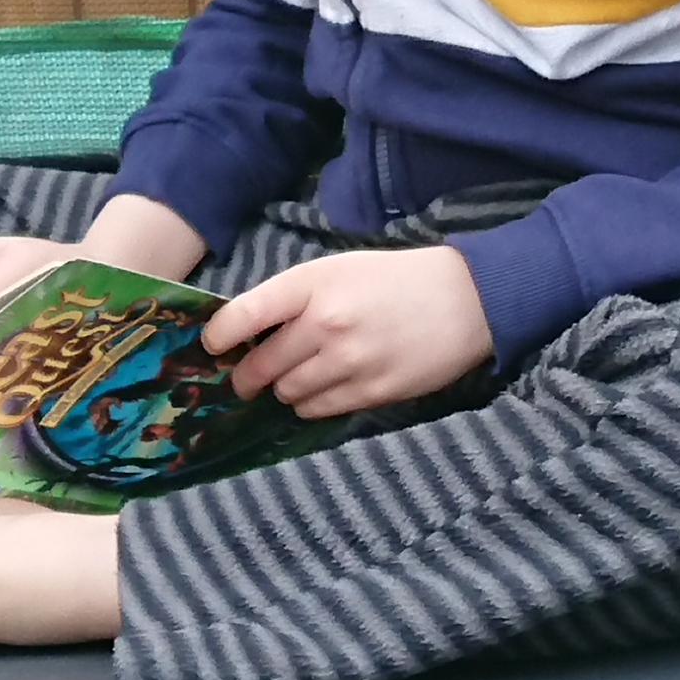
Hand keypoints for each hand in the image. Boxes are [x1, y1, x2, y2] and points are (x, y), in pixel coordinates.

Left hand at [203, 246, 493, 418]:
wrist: (466, 298)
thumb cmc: (395, 279)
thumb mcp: (338, 269)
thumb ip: (293, 296)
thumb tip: (245, 332)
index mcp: (312, 284)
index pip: (242, 316)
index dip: (218, 336)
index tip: (212, 346)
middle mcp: (325, 323)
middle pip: (259, 366)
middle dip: (246, 376)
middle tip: (246, 378)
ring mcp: (349, 361)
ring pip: (287, 393)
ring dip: (283, 390)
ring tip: (296, 378)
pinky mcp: (372, 391)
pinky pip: (318, 410)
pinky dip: (311, 404)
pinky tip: (323, 389)